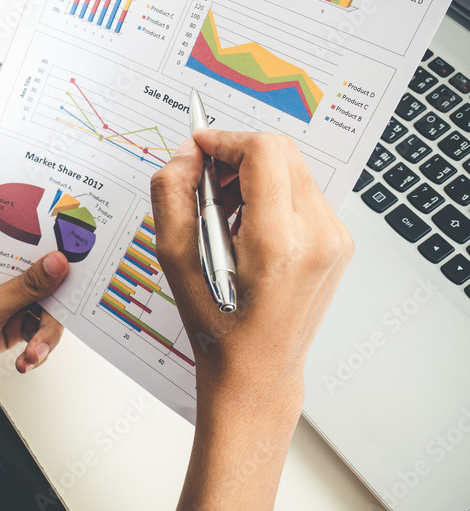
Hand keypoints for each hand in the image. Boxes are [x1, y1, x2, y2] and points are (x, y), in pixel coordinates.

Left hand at [0, 252, 68, 383]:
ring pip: (45, 316)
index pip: (34, 251)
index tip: (83, 267)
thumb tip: (57, 263)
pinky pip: (36, 336)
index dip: (59, 257)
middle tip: (58, 326)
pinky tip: (26, 361)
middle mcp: (2, 280)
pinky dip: (36, 351)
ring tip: (34, 355)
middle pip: (47, 287)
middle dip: (57, 310)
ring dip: (45, 338)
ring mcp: (7, 305)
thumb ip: (26, 287)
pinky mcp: (9, 329)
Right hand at [151, 131, 353, 510]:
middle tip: (206, 182)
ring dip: (254, 174)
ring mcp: (335, 239)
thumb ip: (171, 193)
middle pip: (281, 152)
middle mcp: (317, 236)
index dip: (225, 140)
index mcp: (277, 243)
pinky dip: (271, 193)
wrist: (257, 371)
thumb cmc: (216, 324)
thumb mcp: (174, 258)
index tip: (198, 148)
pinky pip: (303, 191)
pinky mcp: (339, 242)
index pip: (263, 151)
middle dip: (237, 155)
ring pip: (292, 168)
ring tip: (225, 212)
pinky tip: (247, 226)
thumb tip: (187, 153)